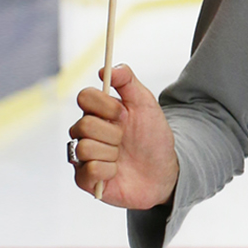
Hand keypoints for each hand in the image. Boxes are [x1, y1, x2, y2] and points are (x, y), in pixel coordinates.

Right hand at [68, 63, 179, 208]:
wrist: (164, 171)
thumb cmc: (153, 138)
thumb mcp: (146, 105)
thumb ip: (128, 81)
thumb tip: (108, 68)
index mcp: (97, 112)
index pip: (84, 97)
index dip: (105, 105)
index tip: (124, 113)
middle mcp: (86, 132)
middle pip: (84, 124)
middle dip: (113, 133)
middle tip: (124, 139)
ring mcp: (83, 156)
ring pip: (85, 148)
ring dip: (111, 153)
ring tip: (121, 157)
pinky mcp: (84, 179)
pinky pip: (89, 170)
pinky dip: (109, 171)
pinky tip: (116, 172)